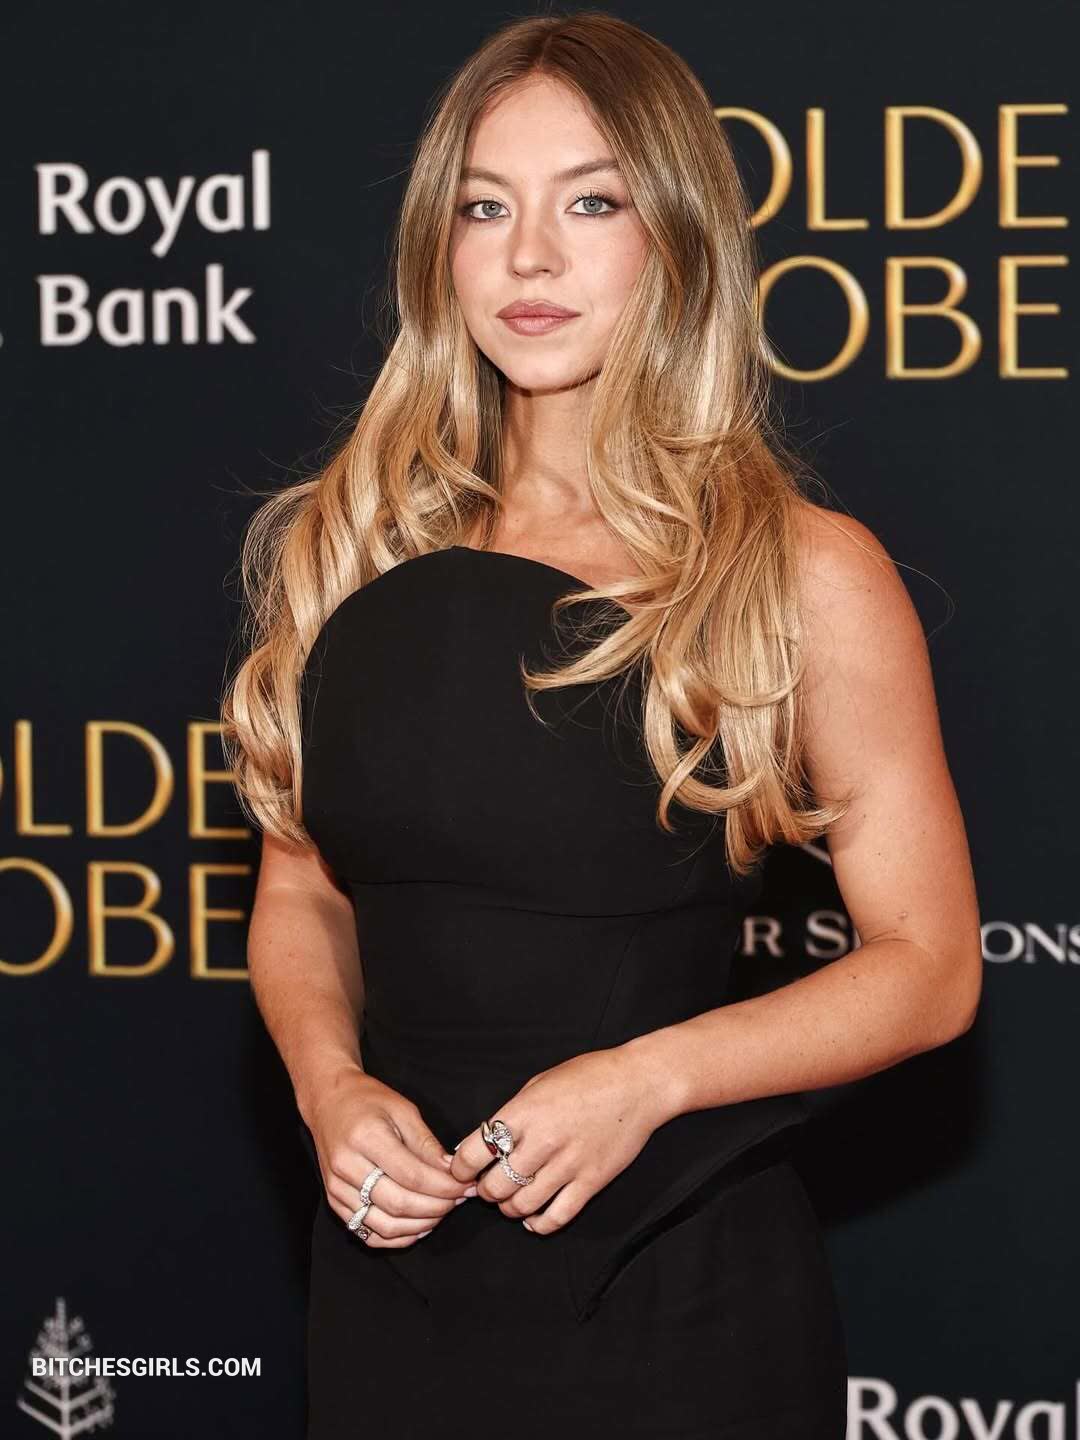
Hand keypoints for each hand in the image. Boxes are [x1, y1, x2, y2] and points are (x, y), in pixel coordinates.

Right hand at [307, 1066, 474, 1245]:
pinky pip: (368, 1233)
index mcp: (366, 1137)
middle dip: (437, 1207)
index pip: (412, 1176)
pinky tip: (418, 1226)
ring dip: (420, 1225)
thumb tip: (453, 1171)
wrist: (328, 1102)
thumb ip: (427, 1144)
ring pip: (384, 1225)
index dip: (444, 1187)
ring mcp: (337, 1189)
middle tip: (459, 1199)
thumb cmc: (368, 1100)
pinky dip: (397, 1237)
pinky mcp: (334, 1202)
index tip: (466, 1185)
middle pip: (399, 1204)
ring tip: (443, 1211)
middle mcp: (347, 1167)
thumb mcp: (403, 1109)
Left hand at [448, 1044, 671, 1235]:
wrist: (639, 1084)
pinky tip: (534, 1219)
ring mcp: (569, 1164)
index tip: (461, 1171)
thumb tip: (486, 1139)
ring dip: (508, 1208)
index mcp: (525, 1111)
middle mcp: (543, 1140)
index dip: (460, 1168)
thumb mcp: (540, 1082)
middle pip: (495, 1186)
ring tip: (510, 1200)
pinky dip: (539, 1225)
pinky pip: (557, 1217)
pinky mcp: (591, 1181)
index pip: (475, 1151)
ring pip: (522, 1206)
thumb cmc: (590, 1076)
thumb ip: (513, 1112)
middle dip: (484, 1191)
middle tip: (487, 1186)